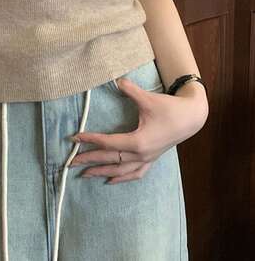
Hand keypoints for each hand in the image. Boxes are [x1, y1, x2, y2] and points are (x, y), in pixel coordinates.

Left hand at [68, 76, 208, 183]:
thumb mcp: (148, 98)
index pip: (108, 143)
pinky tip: (110, 181)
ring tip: (84, 175)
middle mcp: (141, 154)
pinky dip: (121, 178)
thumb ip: (130, 90)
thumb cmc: (169, 108)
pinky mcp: (152, 159)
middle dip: (89, 160)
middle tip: (70, 162)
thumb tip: (116, 80)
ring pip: (120, 171)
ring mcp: (147, 159)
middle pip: (110, 159)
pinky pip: (135, 174)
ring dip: (102, 172)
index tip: (75, 138)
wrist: (191, 117)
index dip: (90, 140)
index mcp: (138, 141)